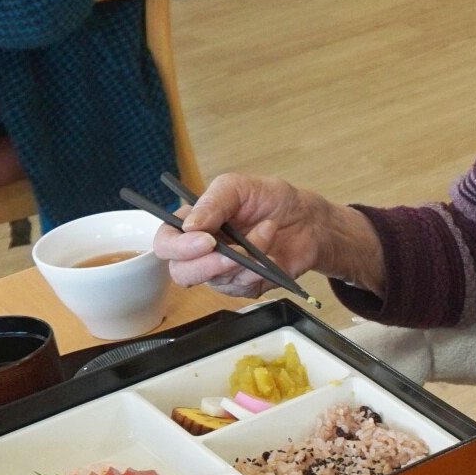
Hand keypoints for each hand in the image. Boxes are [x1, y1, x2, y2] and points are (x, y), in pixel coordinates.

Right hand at [154, 172, 383, 298]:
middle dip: (206, 265)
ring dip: (247, 259)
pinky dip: (262, 270)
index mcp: (192, 225)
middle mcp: (202, 252)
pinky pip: (246, 287)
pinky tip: (273, 254)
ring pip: (219, 280)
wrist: (308, 220)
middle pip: (182, 273)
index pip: (166, 243)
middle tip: (231, 253)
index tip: (206, 240)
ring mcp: (224, 272)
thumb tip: (189, 225)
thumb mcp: (239, 187)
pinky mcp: (247, 286)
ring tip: (267, 232)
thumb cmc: (270, 200)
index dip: (178, 247)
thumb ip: (213, 201)